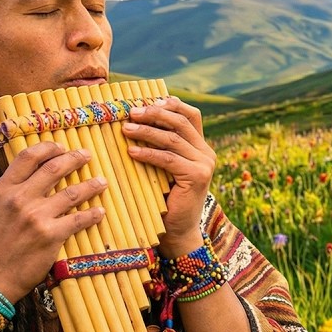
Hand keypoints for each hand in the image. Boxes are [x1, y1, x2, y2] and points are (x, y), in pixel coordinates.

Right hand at [0, 142, 106, 301]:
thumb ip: (13, 189)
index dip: (49, 147)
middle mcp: (20, 199)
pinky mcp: (51, 235)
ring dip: (91, 185)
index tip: (62, 147)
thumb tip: (37, 172)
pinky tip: (99, 212)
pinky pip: (79, 219)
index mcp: (4, 189)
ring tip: (101, 182)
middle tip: (86, 156)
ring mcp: (36, 217)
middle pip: (54, 168)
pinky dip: (93, 214)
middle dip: (75, 158)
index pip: (28, 156)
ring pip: (72, 192)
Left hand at [122, 96, 215, 255]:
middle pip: (180, 122)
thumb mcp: (163, 168)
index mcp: (201, 147)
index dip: (170, 104)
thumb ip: (160, 147)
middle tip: (130, 112)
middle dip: (154, 113)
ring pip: (172, 138)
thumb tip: (132, 121)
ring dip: (146, 131)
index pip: (190, 115)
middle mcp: (206, 152)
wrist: (178, 231)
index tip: (147, 100)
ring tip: (125, 128)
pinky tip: (132, 151)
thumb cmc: (164, 199)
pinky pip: (168, 159)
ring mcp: (204, 164)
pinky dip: (148, 153)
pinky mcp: (197, 176)